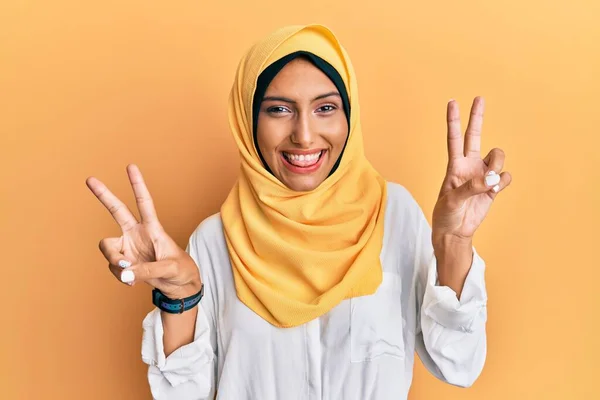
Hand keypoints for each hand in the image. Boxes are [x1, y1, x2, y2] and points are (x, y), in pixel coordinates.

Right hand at [86, 164, 201, 298]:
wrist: (179, 286)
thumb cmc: (181, 271)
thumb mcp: (170, 268)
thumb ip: (147, 270)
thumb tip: (124, 271)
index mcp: (153, 228)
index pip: (144, 203)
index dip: (137, 185)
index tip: (130, 166)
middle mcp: (137, 233)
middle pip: (117, 210)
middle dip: (104, 195)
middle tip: (89, 179)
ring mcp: (128, 247)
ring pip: (107, 248)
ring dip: (115, 261)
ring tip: (129, 273)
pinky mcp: (123, 262)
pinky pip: (113, 267)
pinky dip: (121, 276)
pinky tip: (132, 280)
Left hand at [432, 97, 512, 245]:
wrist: (455, 231)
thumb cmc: (446, 214)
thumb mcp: (452, 200)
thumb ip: (472, 187)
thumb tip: (492, 178)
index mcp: (454, 165)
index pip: (454, 138)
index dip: (453, 120)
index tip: (452, 102)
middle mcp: (469, 165)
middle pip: (475, 135)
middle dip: (477, 117)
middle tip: (479, 98)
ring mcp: (483, 174)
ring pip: (497, 156)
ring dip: (496, 166)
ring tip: (487, 183)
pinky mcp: (493, 187)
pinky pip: (505, 177)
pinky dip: (501, 183)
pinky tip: (492, 193)